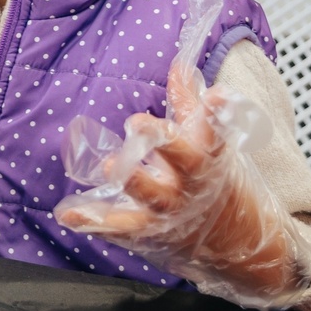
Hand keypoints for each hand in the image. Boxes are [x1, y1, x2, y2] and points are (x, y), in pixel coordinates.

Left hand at [55, 60, 310, 307]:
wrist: (240, 246)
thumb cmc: (217, 184)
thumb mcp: (209, 145)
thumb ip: (189, 105)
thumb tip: (179, 64)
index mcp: (209, 158)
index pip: (216, 131)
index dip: (216, 113)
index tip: (217, 96)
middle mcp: (192, 184)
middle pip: (182, 161)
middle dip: (160, 140)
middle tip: (138, 122)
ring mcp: (172, 211)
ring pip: (150, 197)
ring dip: (130, 180)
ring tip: (110, 165)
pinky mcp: (150, 233)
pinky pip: (119, 228)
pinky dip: (94, 221)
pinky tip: (69, 212)